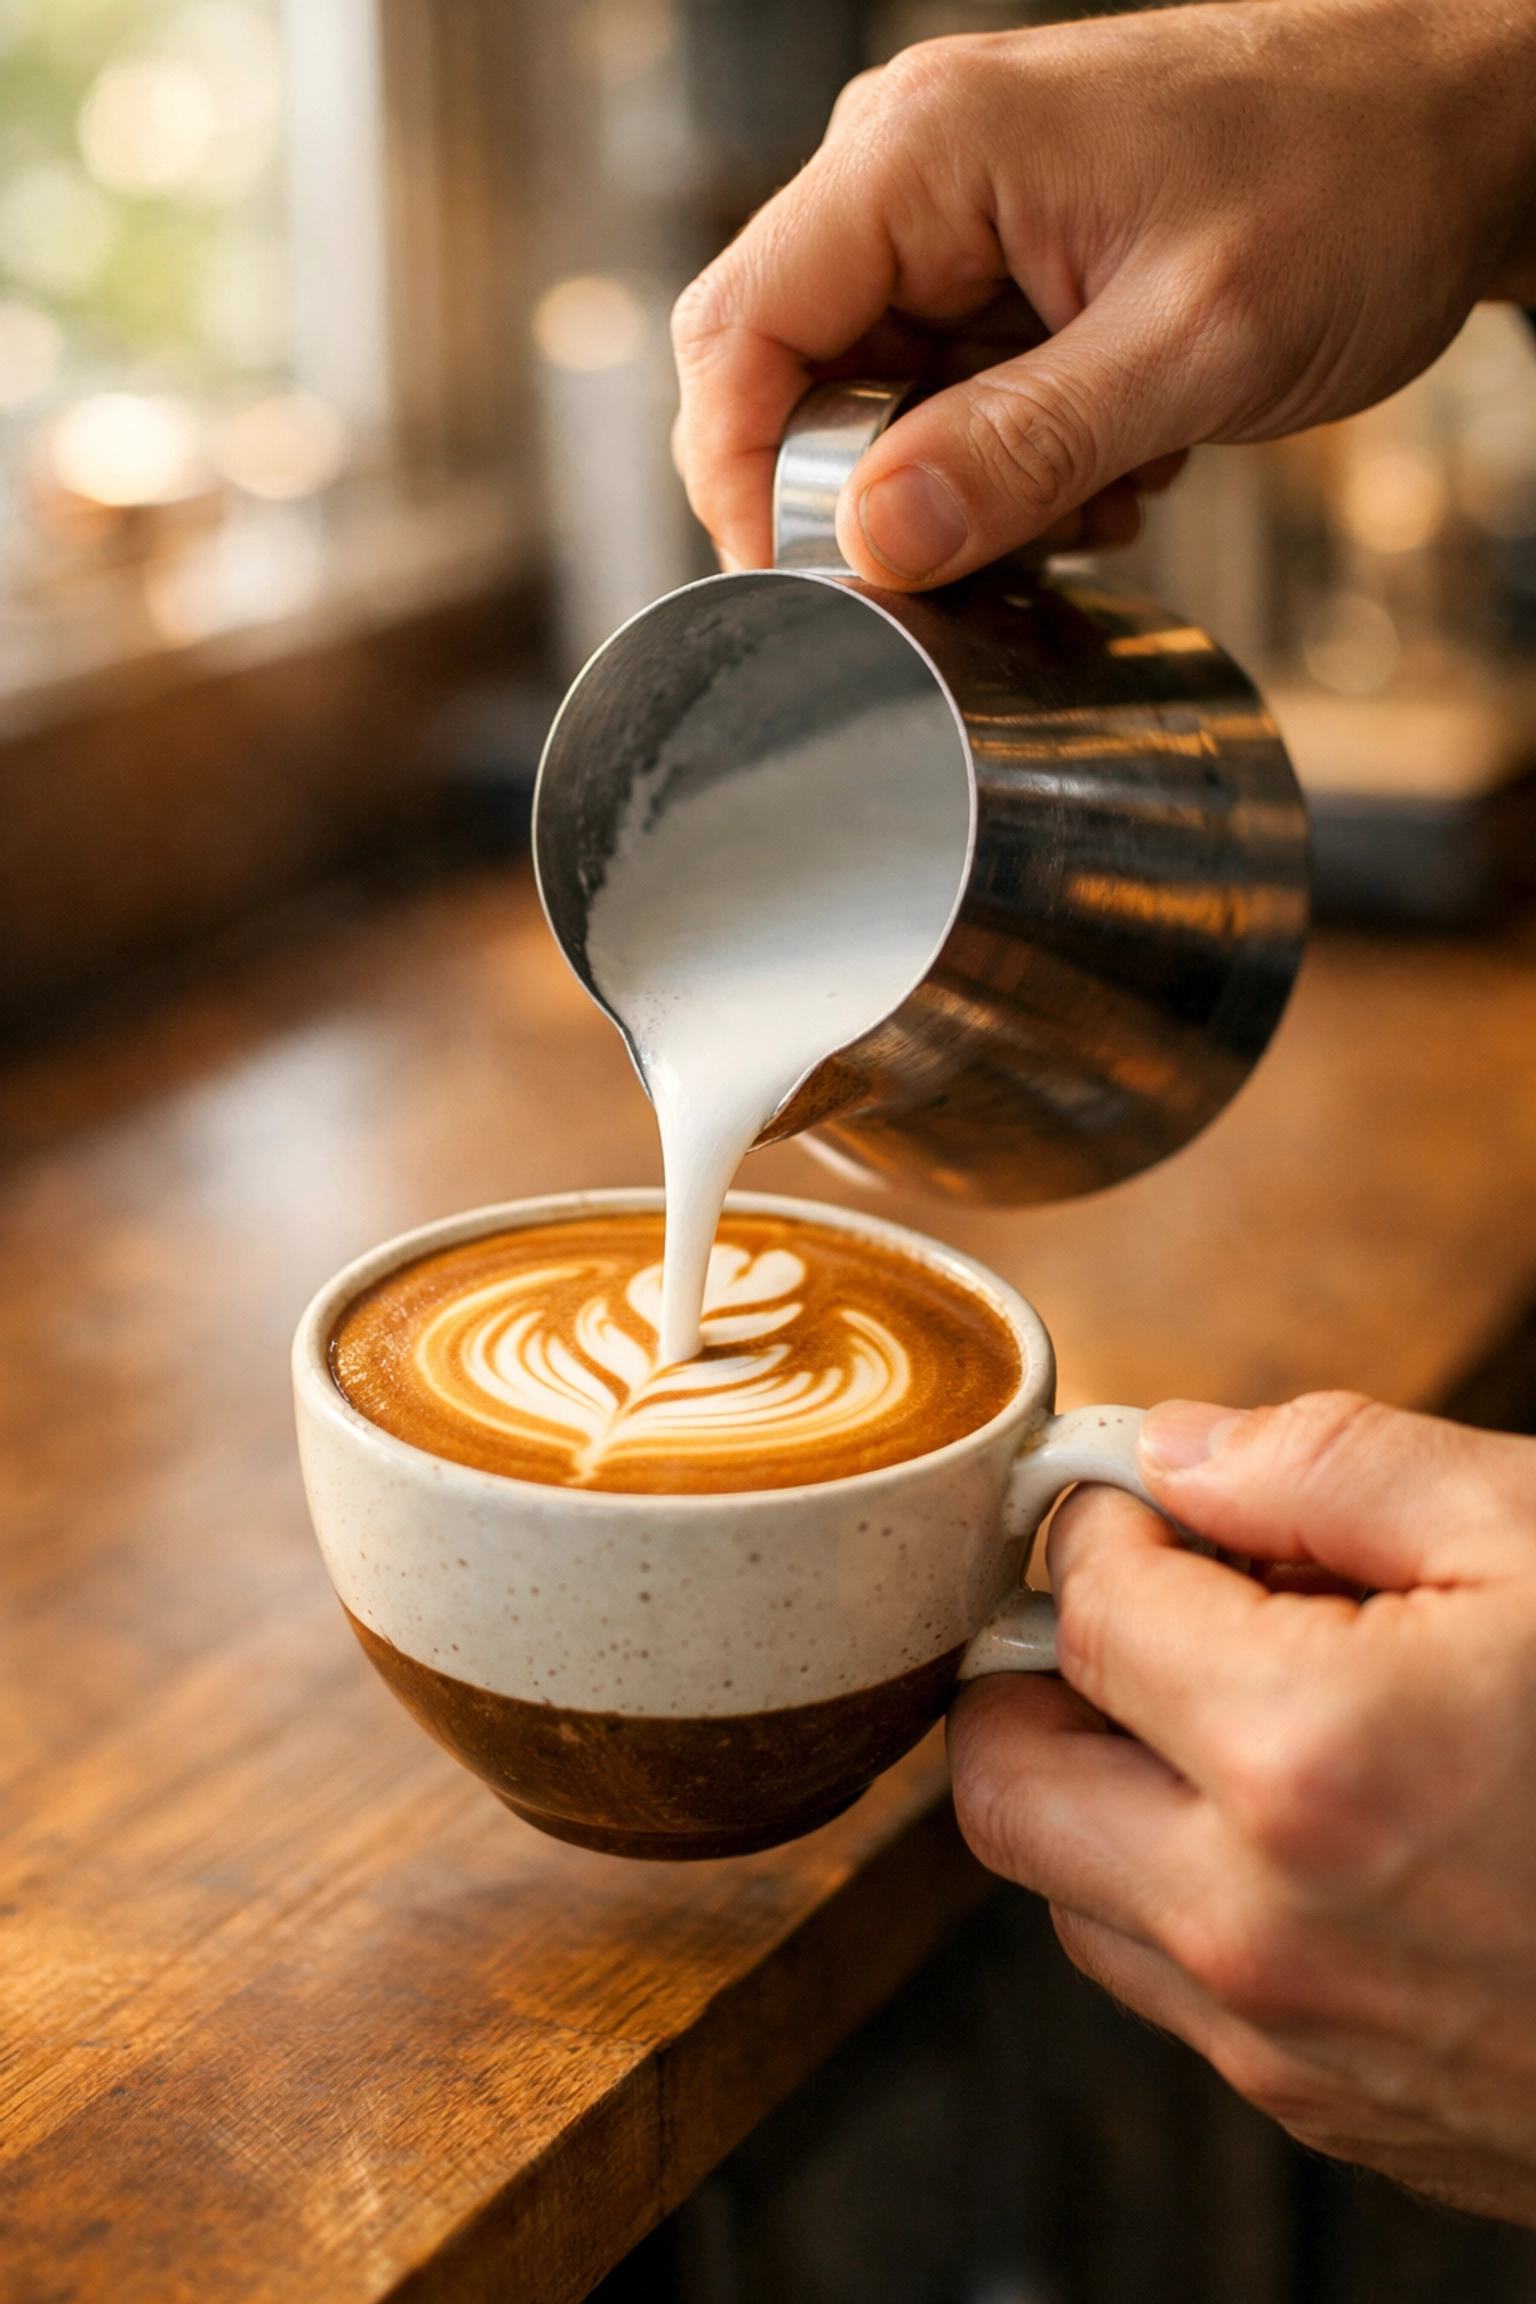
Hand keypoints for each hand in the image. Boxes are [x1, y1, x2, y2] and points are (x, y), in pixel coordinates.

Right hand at [673, 0, 1535, 586]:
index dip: (744, 481)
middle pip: (790, 375)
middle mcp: (911, 167)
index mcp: (922, 151)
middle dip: (869, 496)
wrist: (1459, 132)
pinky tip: (1108, 465)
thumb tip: (876, 542)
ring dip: (959, 488)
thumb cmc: (1355, 185)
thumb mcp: (1193, 347)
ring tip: (1093, 493)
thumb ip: (1022, 449)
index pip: (740, 333)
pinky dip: (1007, 461)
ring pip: (872, 401)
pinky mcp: (1000, 259)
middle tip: (979, 557)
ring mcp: (954, 214)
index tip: (809, 587)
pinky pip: (944, 392)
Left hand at [948, 1392, 1535, 2224]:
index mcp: (1306, 1757)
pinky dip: (1181, 1883)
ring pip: (1065, 1887)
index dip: (1106, 1522)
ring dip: (1107, 1780)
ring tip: (1246, 1706)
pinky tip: (1309, 1816)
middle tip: (1156, 1601)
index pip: (1080, 1603)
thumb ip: (1333, 1464)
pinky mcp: (1330, 2110)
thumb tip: (1176, 1450)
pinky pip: (1165, 1979)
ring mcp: (1287, 2040)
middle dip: (1046, 1664)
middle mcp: (1259, 1924)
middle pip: (1002, 1774)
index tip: (1159, 1502)